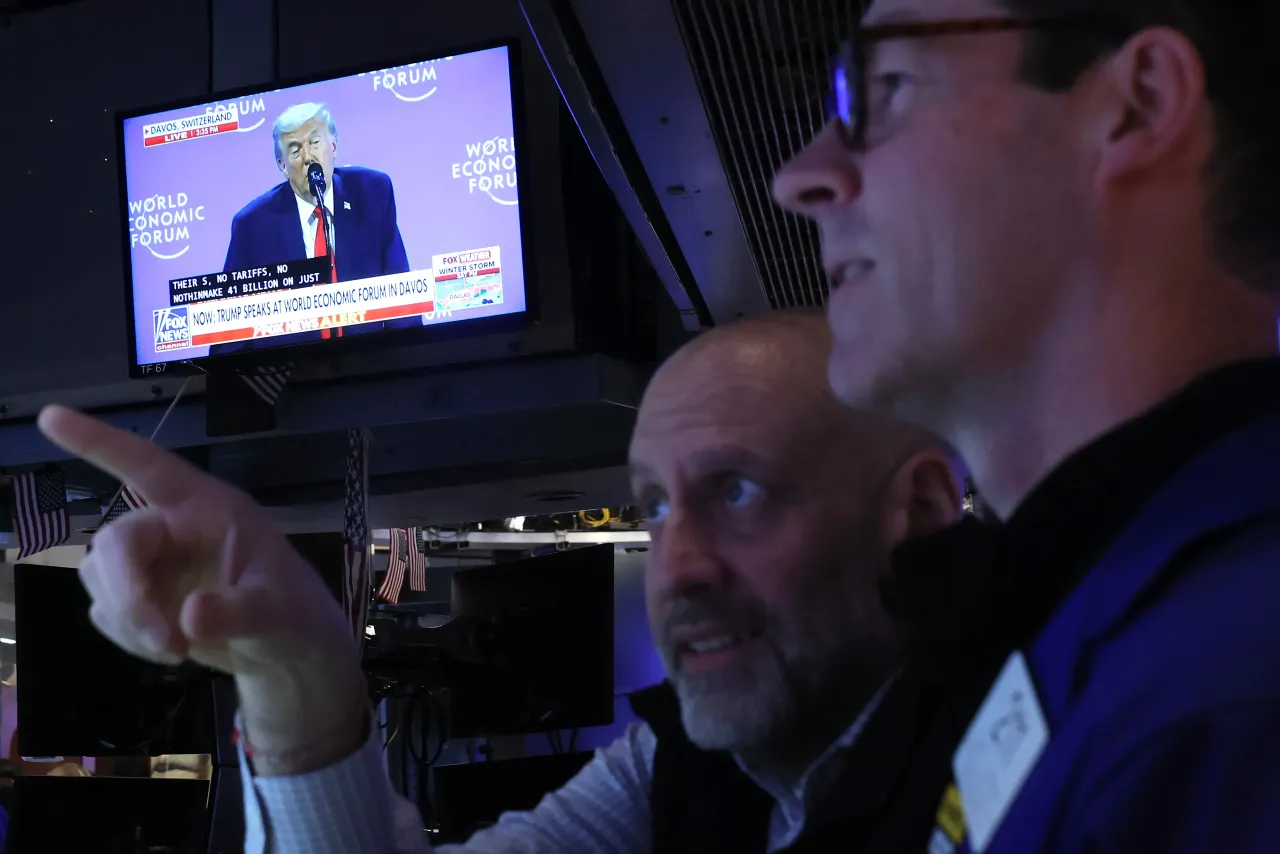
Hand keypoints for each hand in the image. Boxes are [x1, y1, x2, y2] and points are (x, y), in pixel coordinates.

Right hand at [37, 405, 368, 774]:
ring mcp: (150, 561)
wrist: (285, 649)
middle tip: (168, 643)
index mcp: (207, 508)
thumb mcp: (277, 612)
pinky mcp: (137, 595)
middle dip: (129, 595)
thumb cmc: (291, 611)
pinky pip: (106, 610)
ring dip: (131, 620)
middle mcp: (171, 525)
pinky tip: (172, 647)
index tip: (52, 416)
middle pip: (115, 542)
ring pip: (101, 578)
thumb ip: (238, 612)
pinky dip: (130, 636)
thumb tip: (191, 615)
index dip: (101, 442)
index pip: (148, 466)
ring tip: (181, 647)